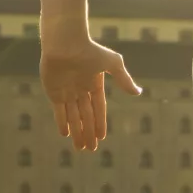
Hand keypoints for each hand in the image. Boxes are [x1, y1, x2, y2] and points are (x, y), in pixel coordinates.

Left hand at [42, 33, 142, 150]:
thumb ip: (124, 79)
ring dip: (77, 132)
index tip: (102, 137)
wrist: (65, 42)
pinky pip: (59, 111)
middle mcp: (80, 90)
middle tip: (91, 149)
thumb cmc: (90, 50)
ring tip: (80, 148)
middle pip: (86, 116)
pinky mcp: (53, 92)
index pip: (98, 108)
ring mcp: (67, 91)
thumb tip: (138, 92)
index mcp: (94, 84)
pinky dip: (62, 122)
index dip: (100, 123)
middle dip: (88, 133)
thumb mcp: (112, 64)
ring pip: (73, 117)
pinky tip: (66, 134)